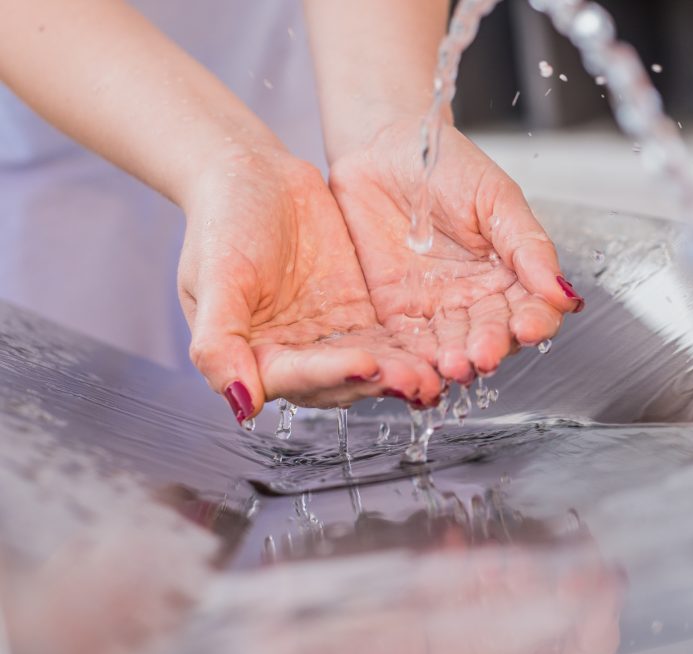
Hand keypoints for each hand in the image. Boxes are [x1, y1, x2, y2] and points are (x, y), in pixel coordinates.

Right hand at [177, 145, 444, 421]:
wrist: (253, 173)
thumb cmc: (222, 220)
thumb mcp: (212, 276)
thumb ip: (217, 341)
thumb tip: (240, 403)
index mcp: (254, 355)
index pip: (296, 378)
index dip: (331, 374)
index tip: (365, 363)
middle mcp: (294, 355)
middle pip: (340, 381)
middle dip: (378, 381)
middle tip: (417, 379)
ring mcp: (330, 336)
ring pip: (371, 365)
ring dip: (402, 372)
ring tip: (435, 374)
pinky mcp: (359, 314)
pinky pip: (390, 337)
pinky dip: (413, 348)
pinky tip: (441, 351)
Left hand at [328, 119, 584, 383]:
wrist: (381, 146)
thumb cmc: (444, 164)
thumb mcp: (496, 197)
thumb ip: (527, 245)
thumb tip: (563, 292)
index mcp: (509, 273)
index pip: (531, 309)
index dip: (534, 323)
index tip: (528, 327)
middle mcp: (476, 297)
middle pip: (492, 335)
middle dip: (489, 347)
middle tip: (483, 355)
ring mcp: (436, 307)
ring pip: (452, 346)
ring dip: (454, 360)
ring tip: (452, 365)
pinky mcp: (395, 311)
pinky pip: (407, 342)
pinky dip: (413, 360)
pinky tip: (420, 370)